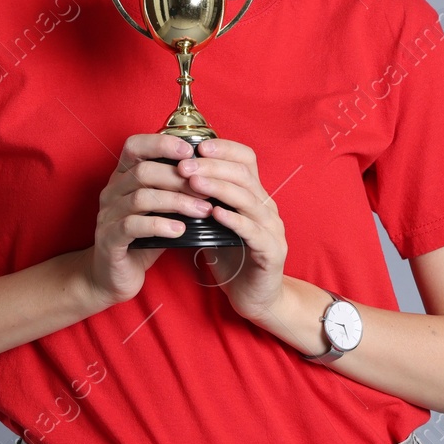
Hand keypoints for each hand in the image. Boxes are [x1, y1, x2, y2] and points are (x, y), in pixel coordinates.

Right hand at [83, 133, 210, 308]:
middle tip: (207, 189)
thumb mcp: (159, 210)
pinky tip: (180, 230)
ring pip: (141, 197)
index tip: (191, 152)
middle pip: (143, 171)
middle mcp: (111, 192)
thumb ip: (175, 193)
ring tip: (202, 210)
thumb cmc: (141, 239)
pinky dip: (160, 225)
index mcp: (121, 178)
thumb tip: (211, 178)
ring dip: (177, 201)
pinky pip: (133, 226)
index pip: (134, 146)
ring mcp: (107, 215)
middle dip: (179, 178)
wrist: (112, 277)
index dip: (161, 144)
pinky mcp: (109, 239)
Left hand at [176, 137, 288, 324]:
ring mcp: (272, 229)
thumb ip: (202, 201)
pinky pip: (253, 231)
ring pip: (248, 199)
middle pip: (244, 175)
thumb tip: (171, 178)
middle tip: (185, 165)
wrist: (255, 297)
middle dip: (212, 167)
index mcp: (255, 195)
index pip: (246, 159)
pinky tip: (214, 214)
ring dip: (219, 188)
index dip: (223, 149)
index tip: (196, 146)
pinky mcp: (272, 252)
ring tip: (194, 183)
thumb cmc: (231, 257)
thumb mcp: (214, 223)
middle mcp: (267, 207)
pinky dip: (234, 220)